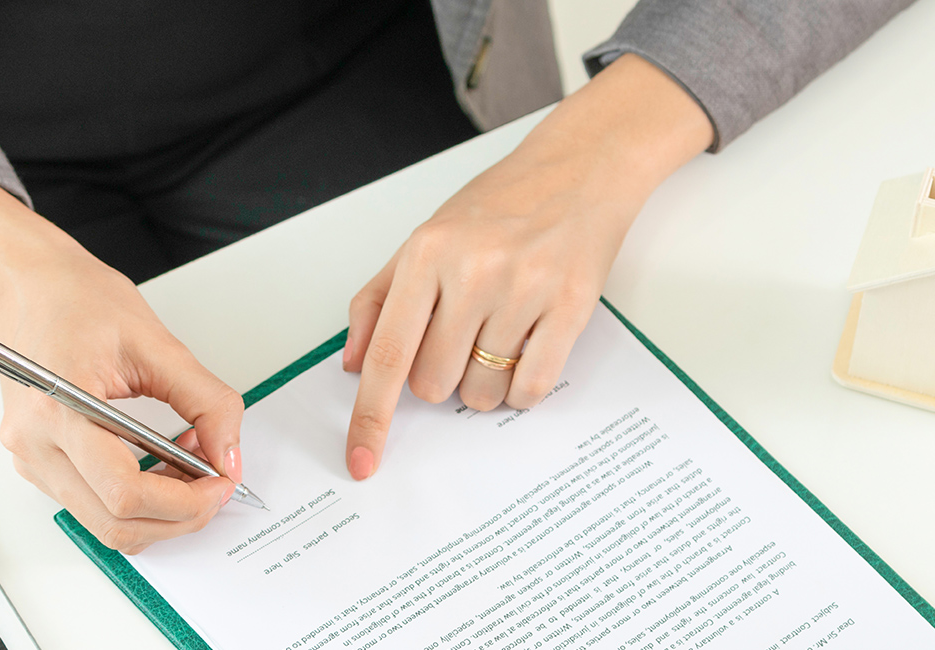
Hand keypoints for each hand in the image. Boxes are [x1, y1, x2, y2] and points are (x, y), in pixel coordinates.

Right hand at [0, 181, 245, 553]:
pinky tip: (159, 469)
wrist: (26, 287)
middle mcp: (35, 443)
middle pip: (115, 523)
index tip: (221, 482)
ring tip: (190, 473)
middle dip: (178, 518)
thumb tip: (230, 455)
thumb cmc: (76, 300)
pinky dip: (135, 503)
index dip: (184, 501)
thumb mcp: (157, 342)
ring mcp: (30, 458)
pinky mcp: (36, 462)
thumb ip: (206, 402)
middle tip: (216, 488)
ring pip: (103, 525)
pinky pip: (90, 507)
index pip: (124, 492)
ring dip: (158, 514)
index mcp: (60, 407)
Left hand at [340, 54, 712, 479]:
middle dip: (442, 376)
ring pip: (482, 392)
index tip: (363, 460)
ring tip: (501, 334)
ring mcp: (524, 291)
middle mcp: (472, 272)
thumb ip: (380, 299)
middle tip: (464, 335)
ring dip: (485, 382)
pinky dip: (523, 387)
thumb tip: (354, 364)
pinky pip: (532, 387)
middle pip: (434, 383)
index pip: (388, 356)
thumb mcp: (426, 236)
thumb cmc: (502, 203)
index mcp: (426, 254)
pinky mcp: (570, 307)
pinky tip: (527, 351)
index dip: (370, 417)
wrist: (581, 167)